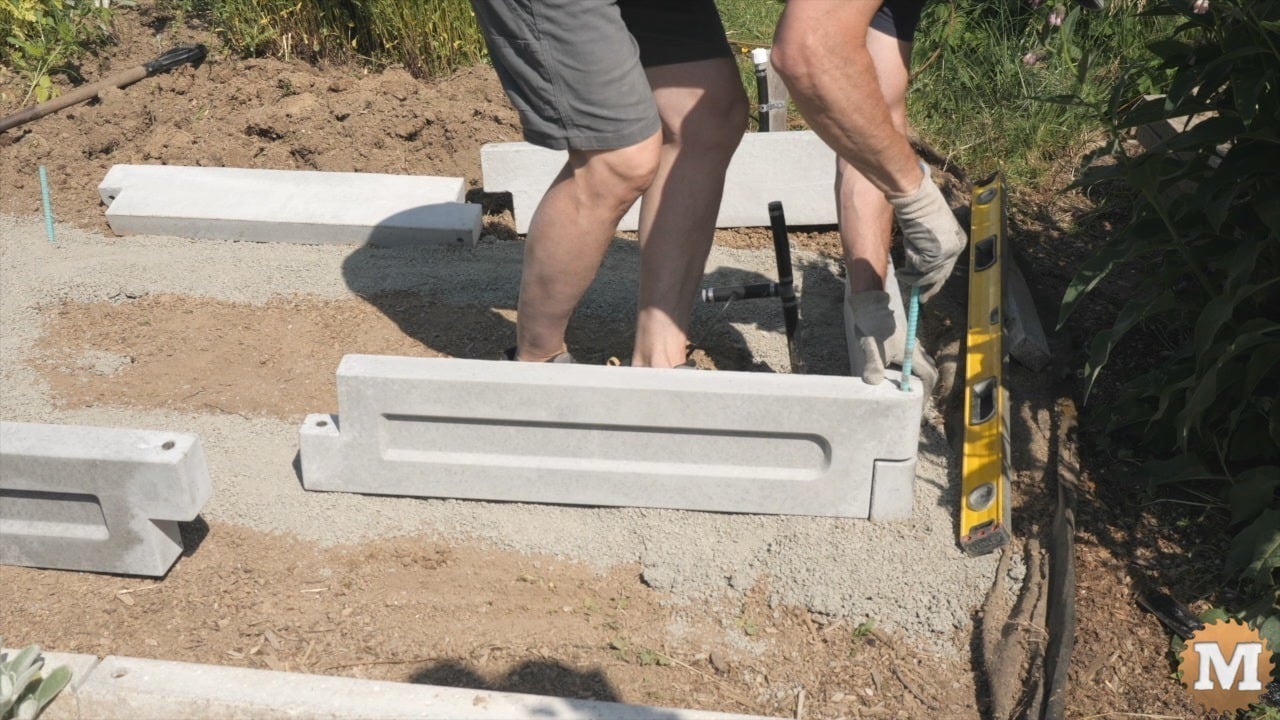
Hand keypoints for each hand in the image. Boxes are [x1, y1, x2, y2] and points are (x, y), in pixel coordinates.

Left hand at [846, 285, 938, 396]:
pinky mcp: (905, 343)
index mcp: (912, 353)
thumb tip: (873, 382)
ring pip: (924, 365)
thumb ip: (873, 364)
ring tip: (909, 392)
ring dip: (920, 379)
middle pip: (930, 372)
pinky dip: (913, 371)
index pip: (928, 377)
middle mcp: (916, 350)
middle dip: (925, 389)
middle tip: (914, 402)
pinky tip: (900, 375)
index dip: (925, 393)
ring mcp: (912, 345)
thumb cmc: (872, 325)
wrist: (871, 305)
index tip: (918, 405)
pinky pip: (916, 359)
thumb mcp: (870, 346)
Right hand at [887, 163, 966, 300]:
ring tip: (901, 274)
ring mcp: (946, 252)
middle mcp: (956, 248)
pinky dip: (909, 265)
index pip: (948, 266)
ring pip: (928, 275)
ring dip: (912, 277)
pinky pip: (918, 268)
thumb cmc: (919, 209)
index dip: (936, 280)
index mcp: (958, 241)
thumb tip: (916, 270)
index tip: (927, 289)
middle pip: (942, 275)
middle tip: (920, 299)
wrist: (916, 198)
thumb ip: (927, 250)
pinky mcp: (934, 254)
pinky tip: (904, 258)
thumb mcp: (928, 233)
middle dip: (928, 288)